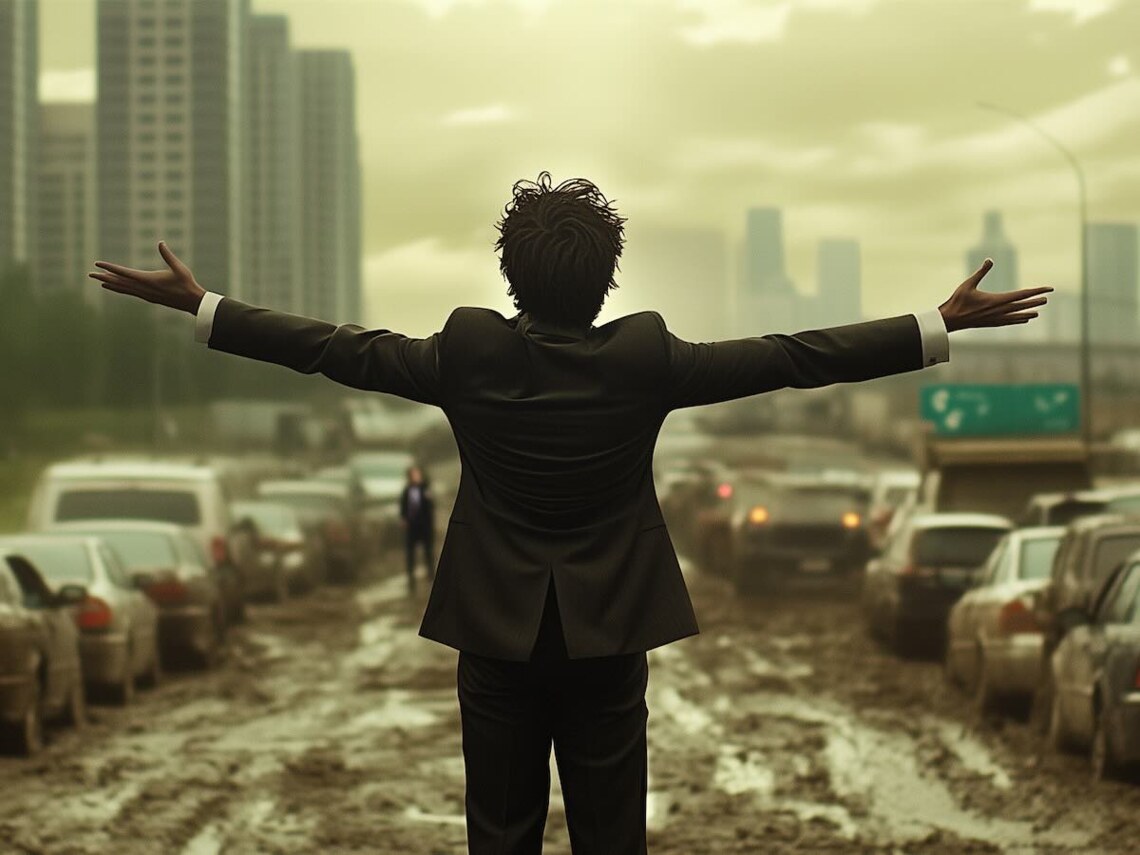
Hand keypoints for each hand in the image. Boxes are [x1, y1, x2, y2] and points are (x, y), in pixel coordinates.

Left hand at [89, 241, 206, 314]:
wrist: (191, 302)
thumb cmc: (186, 283)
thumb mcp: (179, 267)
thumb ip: (168, 255)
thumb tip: (160, 242)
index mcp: (148, 280)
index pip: (124, 273)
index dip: (110, 268)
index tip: (98, 264)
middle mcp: (144, 289)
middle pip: (120, 282)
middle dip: (105, 277)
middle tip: (90, 274)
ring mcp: (146, 295)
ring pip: (124, 289)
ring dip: (111, 284)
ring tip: (101, 281)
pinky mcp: (149, 297)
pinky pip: (130, 293)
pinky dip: (121, 289)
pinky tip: (117, 288)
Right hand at [938, 258, 1052, 332]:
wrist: (949, 320)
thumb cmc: (957, 301)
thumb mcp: (968, 284)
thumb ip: (981, 272)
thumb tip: (989, 260)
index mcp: (996, 300)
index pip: (1021, 295)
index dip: (1036, 291)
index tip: (1047, 289)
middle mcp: (999, 311)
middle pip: (1021, 306)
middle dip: (1034, 302)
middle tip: (1046, 299)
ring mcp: (995, 319)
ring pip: (1016, 316)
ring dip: (1027, 313)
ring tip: (1037, 313)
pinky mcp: (991, 323)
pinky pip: (1008, 321)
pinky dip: (1017, 320)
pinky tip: (1023, 320)